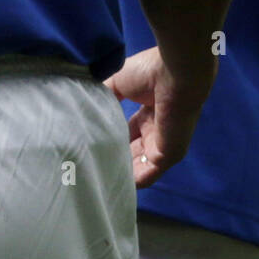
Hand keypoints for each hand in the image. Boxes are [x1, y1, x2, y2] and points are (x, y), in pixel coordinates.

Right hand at [105, 46, 213, 187]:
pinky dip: (133, 182)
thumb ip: (104, 96)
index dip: (113, 139)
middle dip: (116, 159)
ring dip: (123, 173)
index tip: (92, 146)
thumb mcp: (118, 82)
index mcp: (148, 111)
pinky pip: (148, 175)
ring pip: (140, 166)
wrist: (173, 74)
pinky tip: (114, 185)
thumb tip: (84, 108)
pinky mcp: (168, 155)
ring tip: (98, 179)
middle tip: (92, 166)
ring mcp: (163, 144)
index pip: (128, 132)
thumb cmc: (148, 73)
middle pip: (133, 151)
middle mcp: (156, 130)